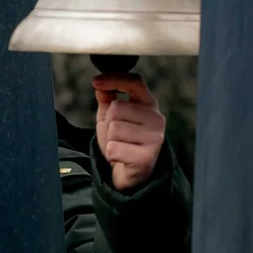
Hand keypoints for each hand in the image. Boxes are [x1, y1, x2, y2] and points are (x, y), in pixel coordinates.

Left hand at [93, 73, 165, 190]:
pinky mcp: (147, 157)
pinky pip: (114, 148)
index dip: (114, 79)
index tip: (96, 82)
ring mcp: (155, 138)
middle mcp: (156, 118)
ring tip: (121, 146)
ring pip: (114, 129)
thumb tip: (99, 84)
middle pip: (116, 107)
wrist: (130, 172)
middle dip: (109, 122)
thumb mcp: (110, 117)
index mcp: (149, 105)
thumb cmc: (122, 141)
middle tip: (118, 135)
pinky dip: (111, 154)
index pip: (134, 82)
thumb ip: (106, 99)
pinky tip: (121, 158)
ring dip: (110, 140)